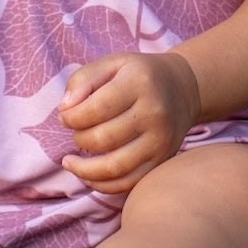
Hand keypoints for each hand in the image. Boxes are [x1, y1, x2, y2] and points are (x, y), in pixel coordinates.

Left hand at [58, 51, 200, 195]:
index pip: (96, 108)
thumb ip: (83, 79)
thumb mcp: (112, 63)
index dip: (71, 117)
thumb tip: (64, 108)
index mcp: (139, 83)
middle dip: (78, 138)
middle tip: (75, 131)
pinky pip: (128, 183)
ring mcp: (160, 140)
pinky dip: (102, 185)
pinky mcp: (162, 160)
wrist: (183, 88)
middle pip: (103, 139)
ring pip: (114, 167)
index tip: (65, 116)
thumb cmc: (138, 75)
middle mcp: (153, 113)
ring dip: (84, 169)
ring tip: (70, 161)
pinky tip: (88, 175)